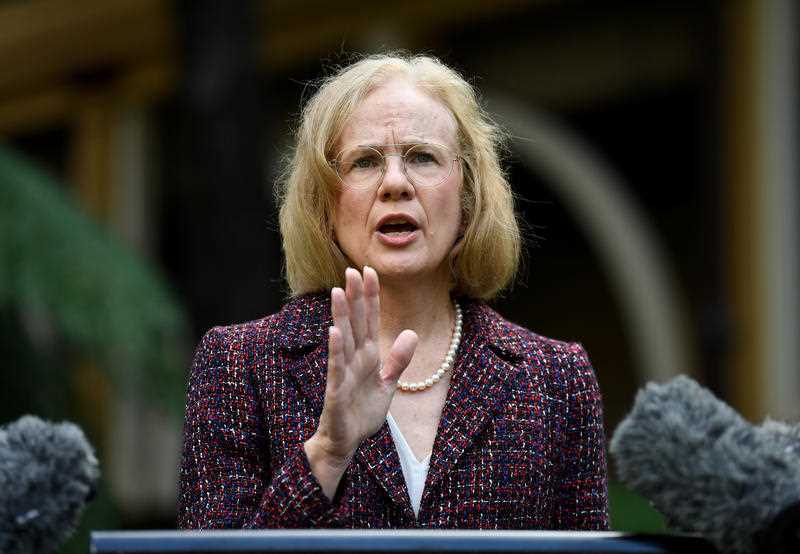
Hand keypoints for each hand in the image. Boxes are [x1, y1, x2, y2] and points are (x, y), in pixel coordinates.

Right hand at [304, 266, 417, 498]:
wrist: (347, 442)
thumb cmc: (362, 412)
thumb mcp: (388, 384)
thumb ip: (398, 360)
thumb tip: (411, 333)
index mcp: (368, 356)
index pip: (369, 319)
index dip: (370, 296)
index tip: (369, 271)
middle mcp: (354, 359)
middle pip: (355, 322)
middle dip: (354, 297)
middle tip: (352, 269)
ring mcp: (343, 373)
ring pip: (344, 339)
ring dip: (341, 315)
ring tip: (338, 291)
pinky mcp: (337, 391)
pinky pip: (337, 367)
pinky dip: (336, 349)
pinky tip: (335, 331)